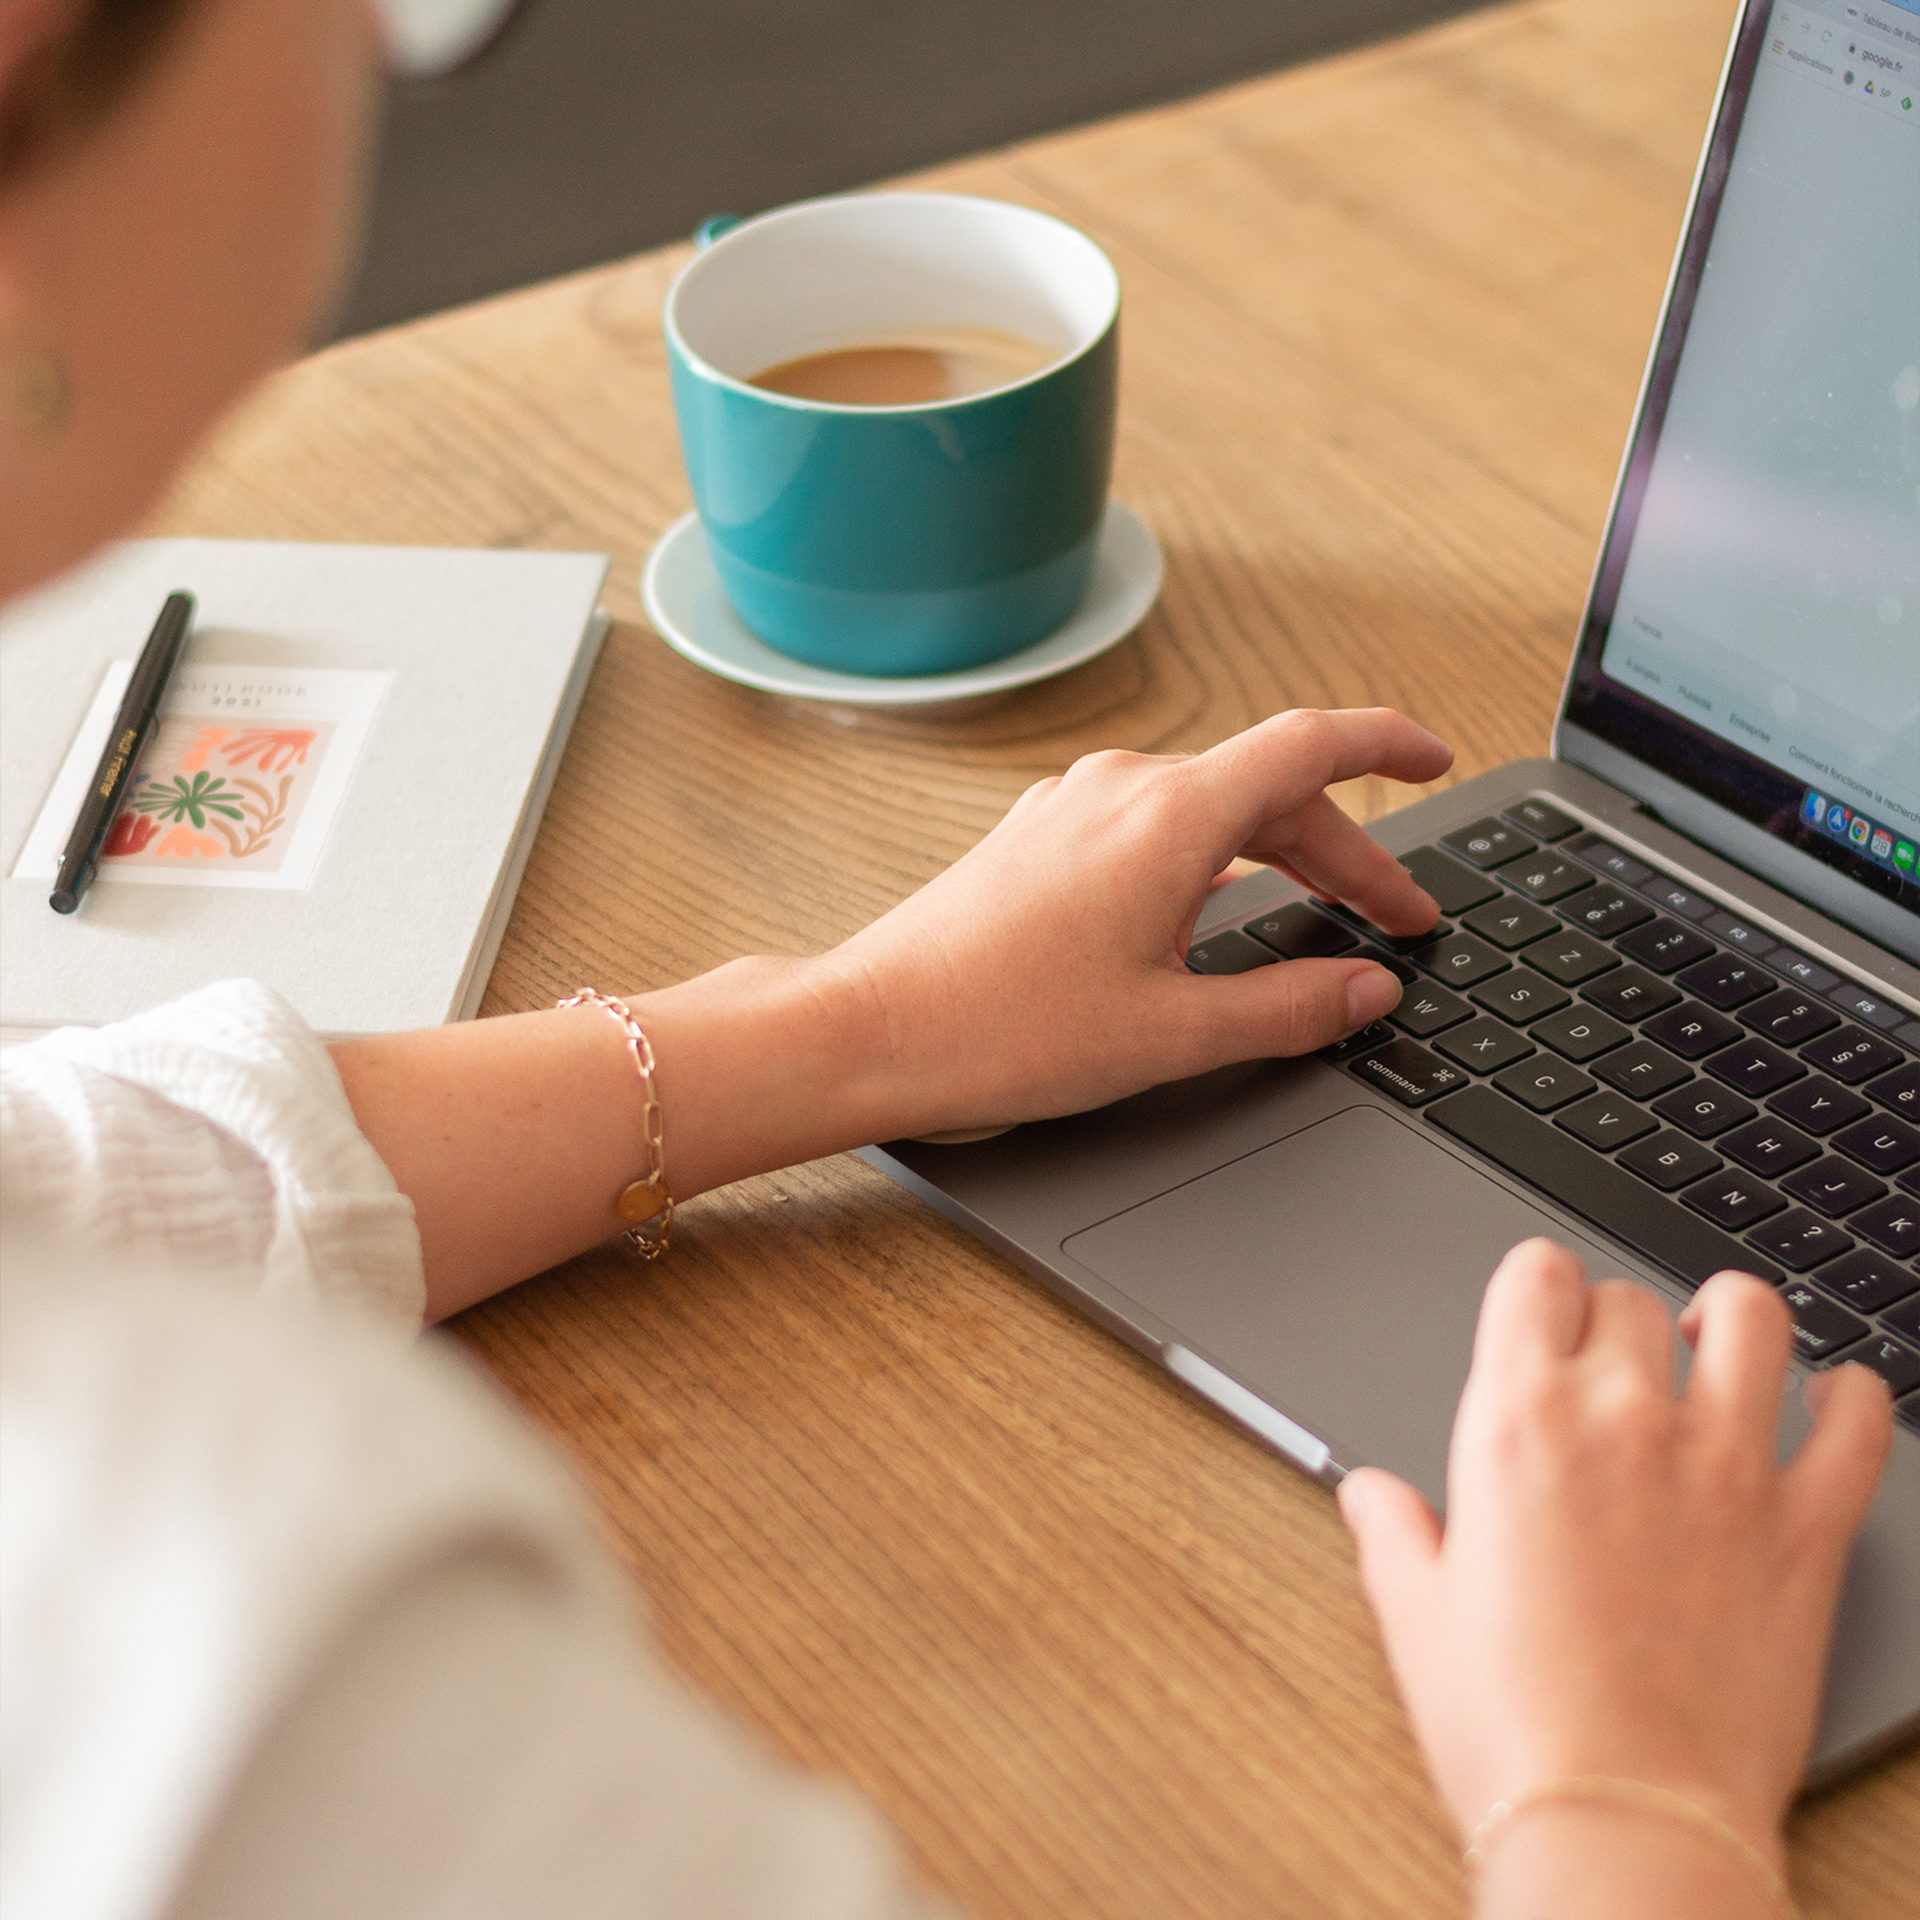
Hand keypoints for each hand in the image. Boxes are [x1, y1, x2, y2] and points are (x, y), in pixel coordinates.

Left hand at [340, 706, 1449, 1317]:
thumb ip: (1287, 1007)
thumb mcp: (1170, 1033)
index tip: (1437, 758)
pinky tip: (1218, 913)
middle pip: (1269, 789)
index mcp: (1169, 818)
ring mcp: (1072, 808)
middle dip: (1347, 850)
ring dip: (1279, 855)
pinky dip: (1213, 859)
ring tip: (1324, 919)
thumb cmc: (1000, 1031)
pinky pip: (1153, 826)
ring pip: (1210, 808)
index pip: (1311, 745)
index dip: (1389, 745)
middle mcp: (1121, 789)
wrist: (867, 1031)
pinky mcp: (1039, 840)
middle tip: (1398, 920)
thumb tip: (1366, 990)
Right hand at [1338, 1241, 1892, 1884]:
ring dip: (1732, 1318)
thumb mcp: (1416, 1618)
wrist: (1624, 1824)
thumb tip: (1373, 1494)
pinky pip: (1856, 1419)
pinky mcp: (1807, 1527)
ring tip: (1717, 1346)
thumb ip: (1393, 1531)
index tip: (1540, 1316)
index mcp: (1515, 1422)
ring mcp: (1724, 1466)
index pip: (1535, 1273)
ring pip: (1753, 1318)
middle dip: (1616, 1321)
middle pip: (1630, 1297)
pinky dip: (1850, 1395)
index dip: (1537, 1286)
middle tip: (1613, 1366)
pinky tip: (1829, 1401)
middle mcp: (1621, 1420)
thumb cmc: (1514, 1727)